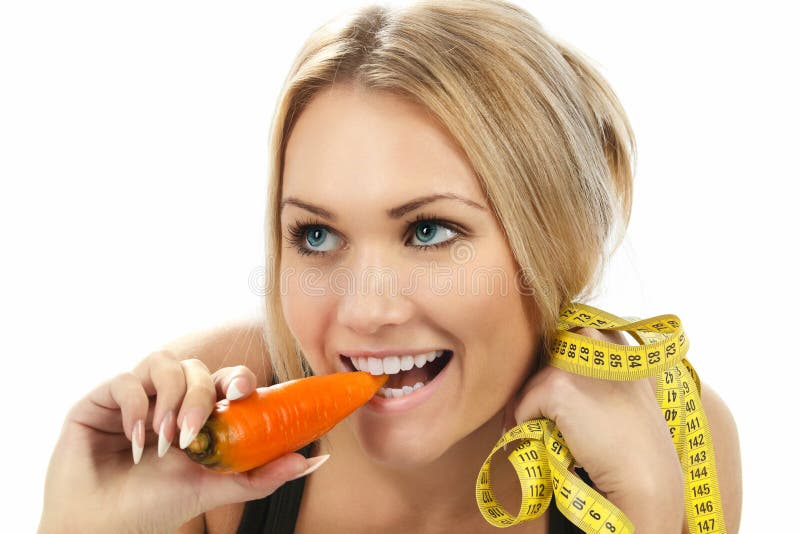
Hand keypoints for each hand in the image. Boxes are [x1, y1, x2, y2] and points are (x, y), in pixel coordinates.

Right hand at [39, 351, 326, 533]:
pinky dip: (135, 407)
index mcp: (197, 415)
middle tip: (192, 433)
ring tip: (164, 440)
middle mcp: (168, 401)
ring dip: (169, 398)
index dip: (237, 377)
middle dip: (199, 395)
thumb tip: (316, 459)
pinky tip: (135, 441)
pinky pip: (124, 379)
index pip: (223, 380)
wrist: (101, 528)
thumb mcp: (214, 487)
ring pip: (164, 362)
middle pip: (197, 368)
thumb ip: (262, 474)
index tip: (242, 393)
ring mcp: (136, 398)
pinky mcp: (101, 401)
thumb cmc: (155, 508)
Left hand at [507, 327, 684, 532]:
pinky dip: (523, 426)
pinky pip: (523, 406)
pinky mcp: (556, 388)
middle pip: (543, 361)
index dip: (553, 374)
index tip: (550, 400)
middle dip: (535, 390)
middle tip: (531, 419)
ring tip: (530, 434)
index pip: (564, 345)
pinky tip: (535, 442)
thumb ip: (594, 371)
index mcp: (610, 338)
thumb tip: (552, 373)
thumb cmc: (636, 439)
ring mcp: (573, 362)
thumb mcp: (623, 388)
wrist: (644, 474)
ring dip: (526, 410)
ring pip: (531, 385)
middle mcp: (592, 341)